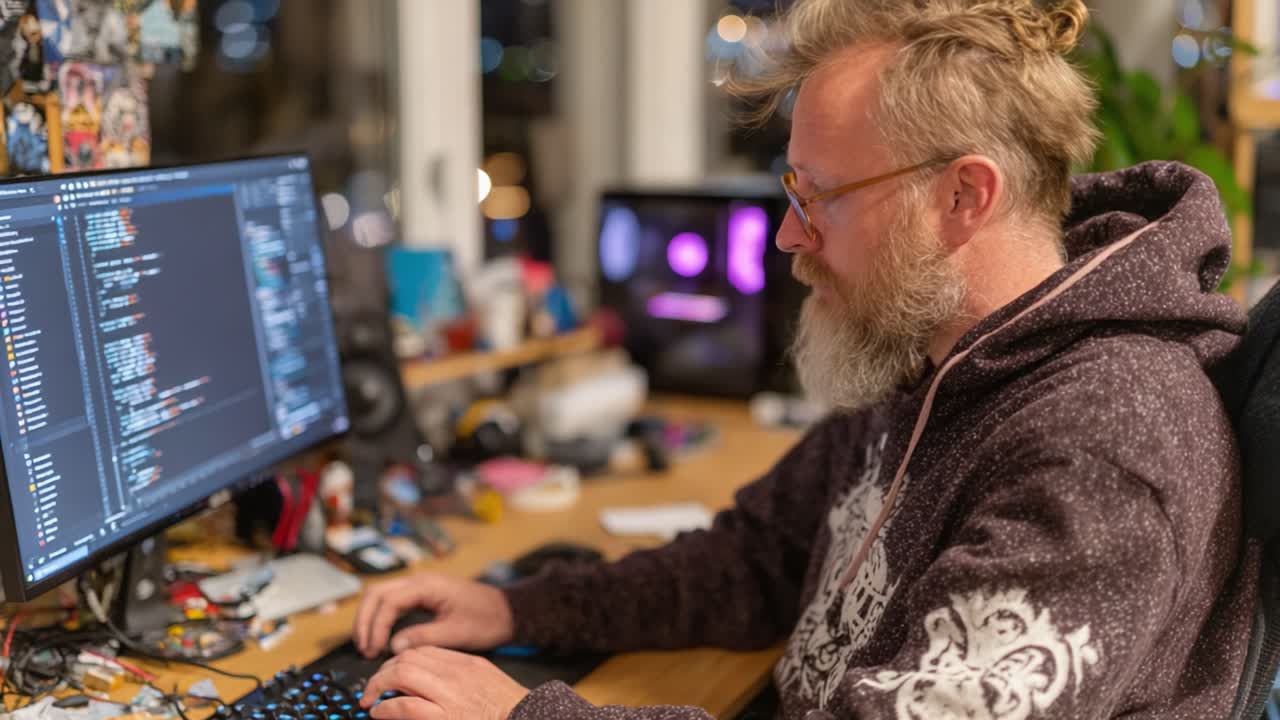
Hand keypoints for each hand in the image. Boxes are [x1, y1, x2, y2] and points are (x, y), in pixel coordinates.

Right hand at [353, 573, 514, 657]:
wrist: (506, 610)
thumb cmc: (486, 619)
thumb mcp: (456, 632)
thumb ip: (423, 637)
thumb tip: (394, 646)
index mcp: (427, 586)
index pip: (388, 601)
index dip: (376, 627)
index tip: (374, 650)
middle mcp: (419, 581)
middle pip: (376, 593)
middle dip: (365, 620)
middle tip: (363, 648)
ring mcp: (419, 586)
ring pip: (381, 596)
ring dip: (370, 618)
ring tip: (367, 646)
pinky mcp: (421, 594)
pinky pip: (392, 602)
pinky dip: (381, 618)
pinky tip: (380, 637)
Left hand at [360, 647, 528, 719]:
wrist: (530, 719)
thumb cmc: (511, 709)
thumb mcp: (487, 682)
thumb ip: (463, 678)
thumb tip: (432, 683)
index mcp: (468, 664)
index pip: (424, 652)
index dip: (401, 661)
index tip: (391, 674)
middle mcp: (457, 675)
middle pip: (409, 658)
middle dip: (384, 671)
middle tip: (374, 687)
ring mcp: (450, 695)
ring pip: (402, 675)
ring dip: (378, 685)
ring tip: (371, 699)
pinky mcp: (444, 717)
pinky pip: (404, 706)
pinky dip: (385, 708)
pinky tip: (379, 712)